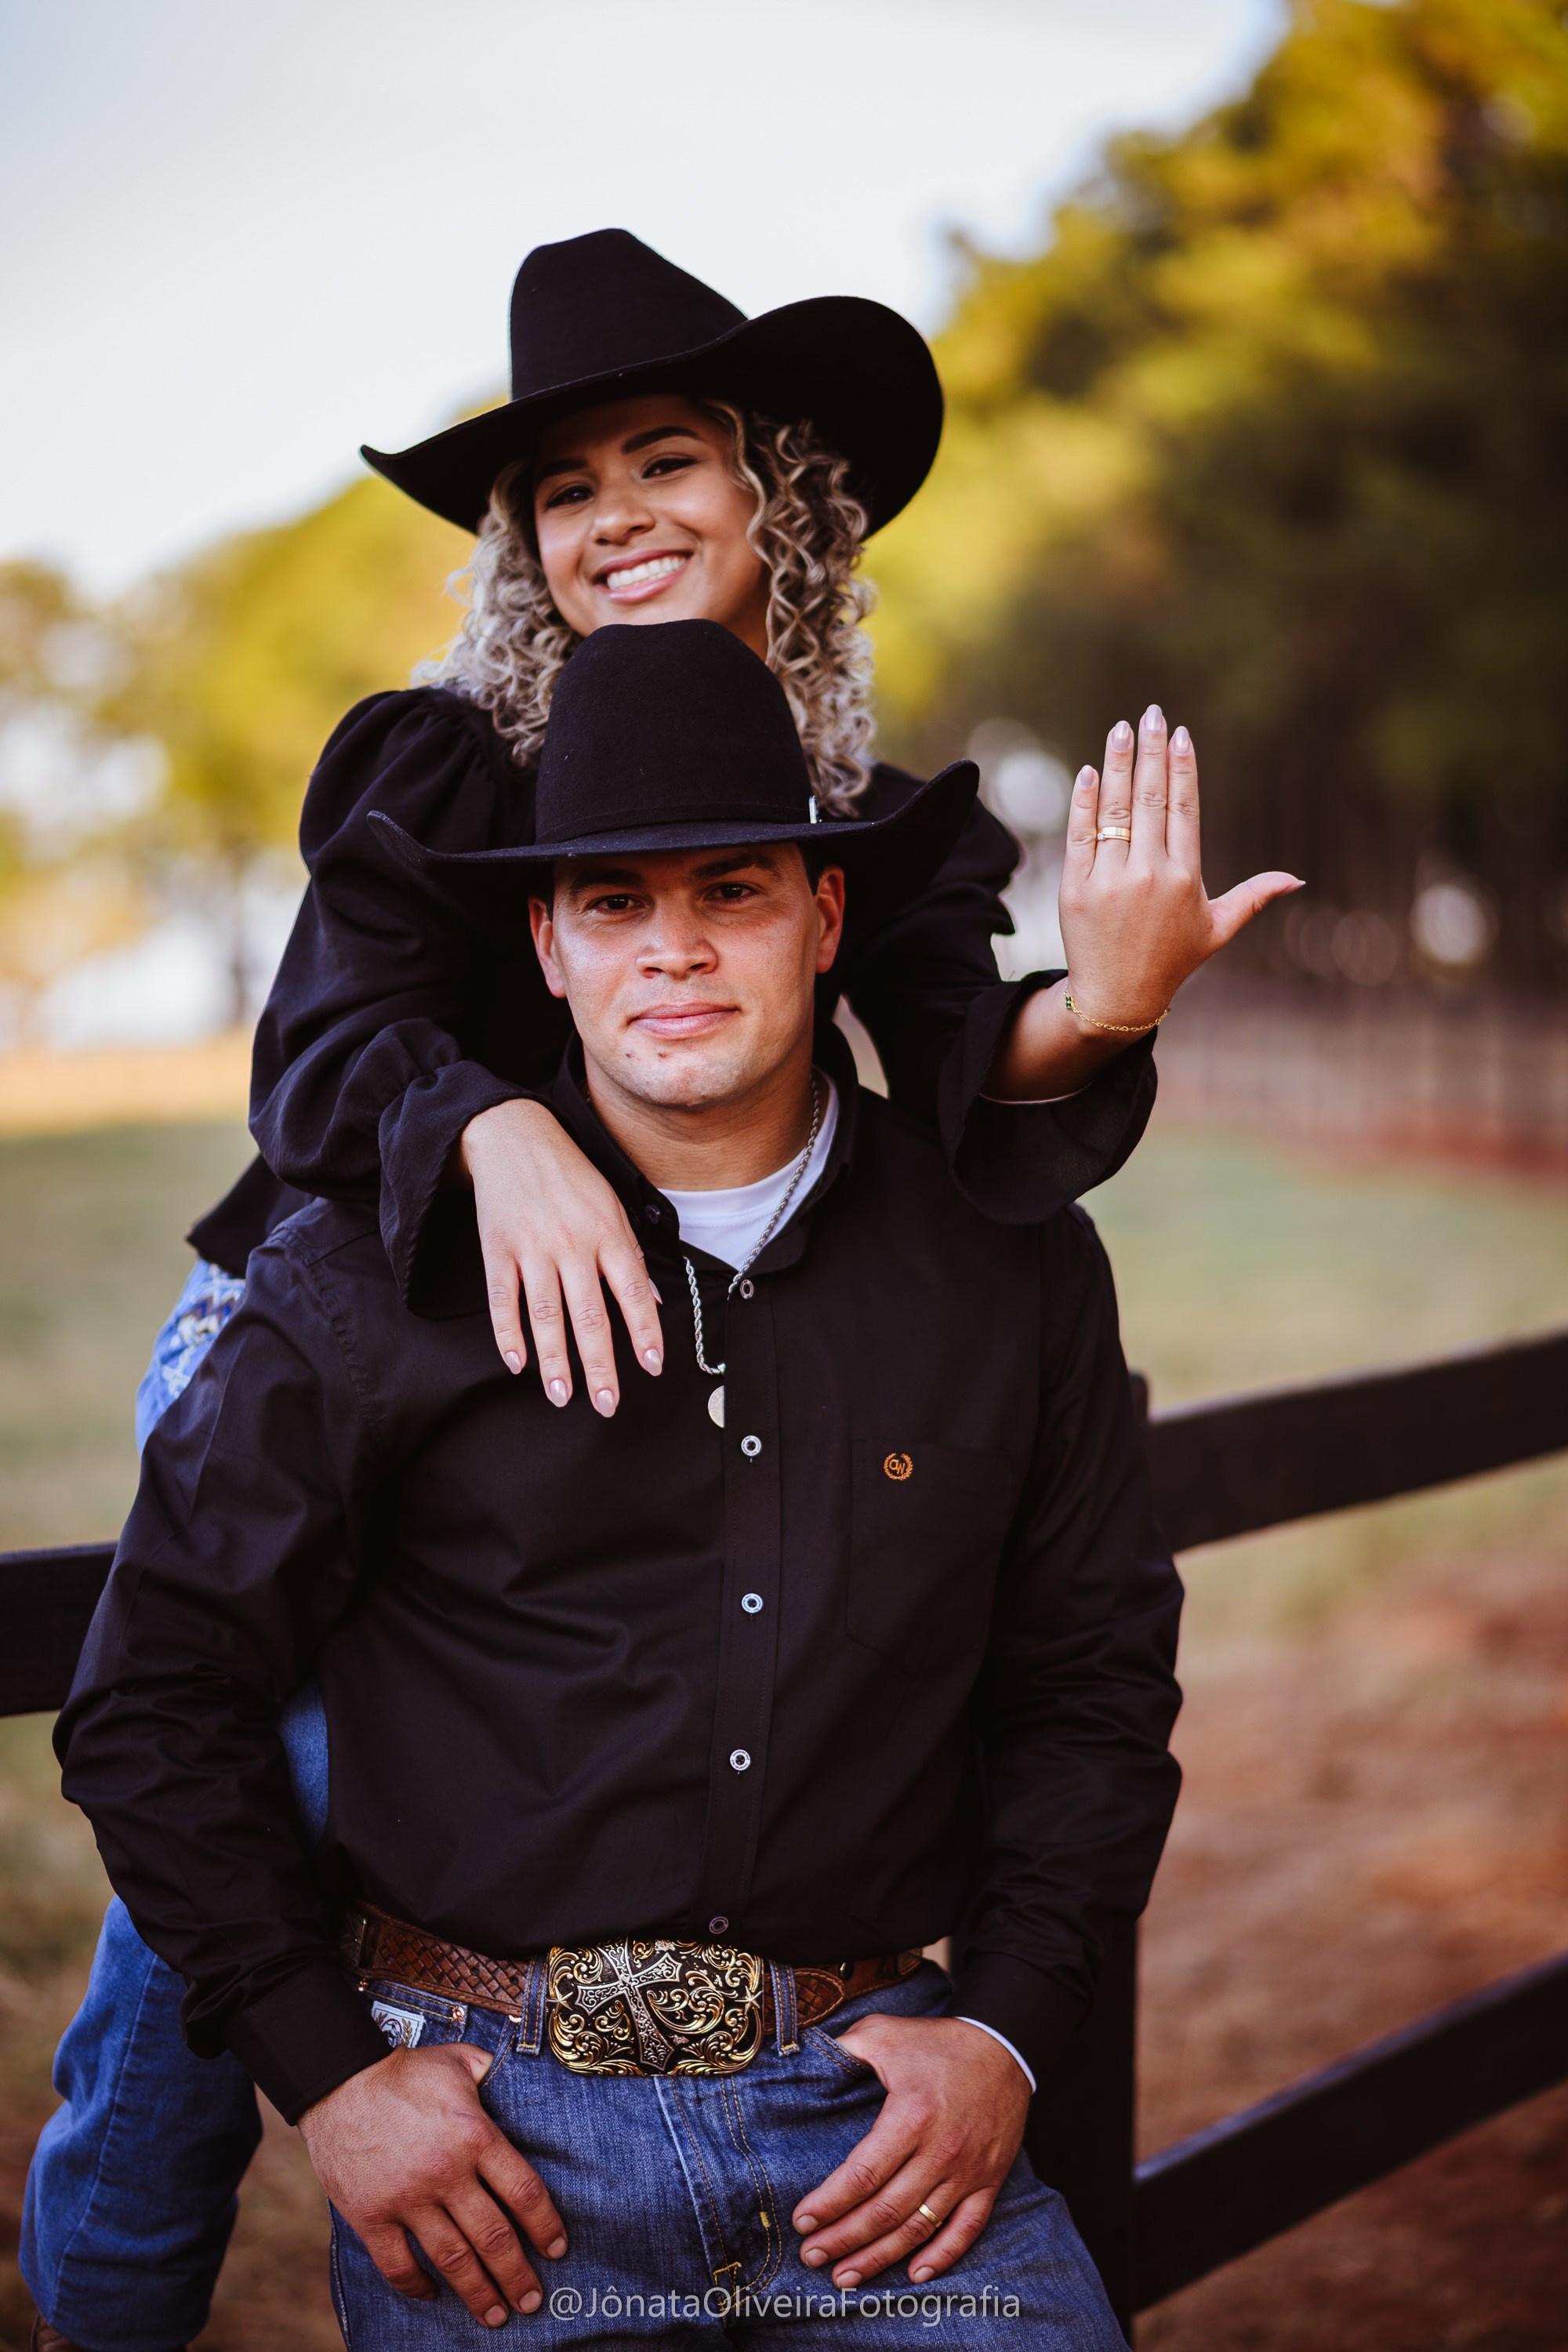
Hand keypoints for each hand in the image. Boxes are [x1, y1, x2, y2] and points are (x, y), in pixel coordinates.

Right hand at [298, 2043, 567, 2327]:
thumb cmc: (404, 2071)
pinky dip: (417, 2287)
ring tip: (496, 2316)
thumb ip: (492, 2076)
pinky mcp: (371, 2215)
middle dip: (517, 2275)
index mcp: (475, 2135)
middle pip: (493, 2237)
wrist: (339, 2081)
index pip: (523, 2192)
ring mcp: (407, 2198)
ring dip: (478, 2293)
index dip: (545, 2226)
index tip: (557, 2249)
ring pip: (452, 2260)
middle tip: (532, 2301)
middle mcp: (446, 2172)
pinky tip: (433, 2295)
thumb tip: (518, 2081)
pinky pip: (398, 2265)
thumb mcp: (459, 2061)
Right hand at [459, 1098, 663, 1411]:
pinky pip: (503, 1300)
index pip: (633, 1291)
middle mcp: (573, 1244)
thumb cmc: (571, 1176)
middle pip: (590, 1315)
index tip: (652, 1366)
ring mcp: (533, 1248)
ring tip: (563, 1396)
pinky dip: (509, 1334)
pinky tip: (518, 1363)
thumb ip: (632, 1256)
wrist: (514, 1136)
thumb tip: (654, 1303)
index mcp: (609, 1233)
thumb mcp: (613, 1205)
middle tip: (606, 1404)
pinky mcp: (497, 1250)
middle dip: (600, 1365)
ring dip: (555, 1361)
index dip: (645, 1331)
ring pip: (545, 1315)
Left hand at [791, 2015, 1030, 2286]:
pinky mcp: (989, 2180)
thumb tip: (807, 2061)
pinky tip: (915, 2274)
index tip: (803, 2220)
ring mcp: (968, 2171)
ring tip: (845, 2275)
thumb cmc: (938, 2043)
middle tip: (812, 2256)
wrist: (1004, 2046)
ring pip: (919, 2228)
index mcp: (911, 2116)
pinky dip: (942, 2256)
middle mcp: (940, 2151)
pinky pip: (966, 2229)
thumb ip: (846, 2048)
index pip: (864, 2175)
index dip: (830, 2203)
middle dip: (844, 2239)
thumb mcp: (886, 2033)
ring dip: (880, 2257)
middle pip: (886, 2211)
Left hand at [985, 706, 1301, 1099]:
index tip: (1179, 734)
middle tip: (1151, 713)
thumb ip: (1254, 897)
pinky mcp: (1076, 888)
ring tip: (1120, 729)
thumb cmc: (1170, 961)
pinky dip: (1084, 802)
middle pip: (1150, 798)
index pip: (1184, 809)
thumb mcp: (1216, 930)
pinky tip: (1090, 771)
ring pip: (1114, 810)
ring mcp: (1111, 880)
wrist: (1115, 999)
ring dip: (1117, 764)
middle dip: (1150, 751)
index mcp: (1185, 878)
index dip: (1181, 768)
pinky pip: (1079, 835)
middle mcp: (1150, 874)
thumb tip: (1297, 879)